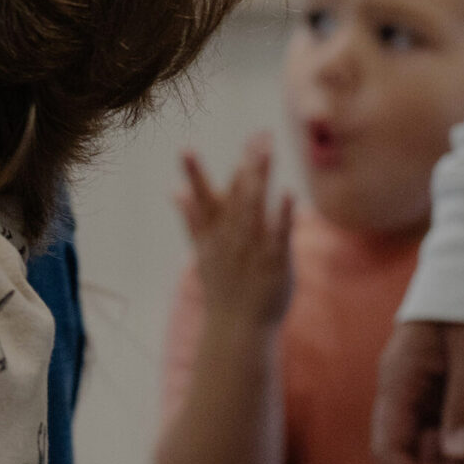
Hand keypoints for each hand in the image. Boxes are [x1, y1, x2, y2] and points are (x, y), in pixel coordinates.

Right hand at [175, 135, 293, 339]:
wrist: (237, 327)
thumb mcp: (201, 252)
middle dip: (246, 164)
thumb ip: (191, 219)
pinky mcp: (275, 261)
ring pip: (255, 207)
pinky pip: (279, 234)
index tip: (184, 148)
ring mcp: (252, 249)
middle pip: (236, 195)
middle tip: (255, 136)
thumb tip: (175, 190)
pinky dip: (282, 214)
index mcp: (212, 235)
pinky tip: (288, 192)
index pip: (202, 198)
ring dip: (260, 179)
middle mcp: (230, 238)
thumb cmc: (222, 288)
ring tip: (265, 151)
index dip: (193, 174)